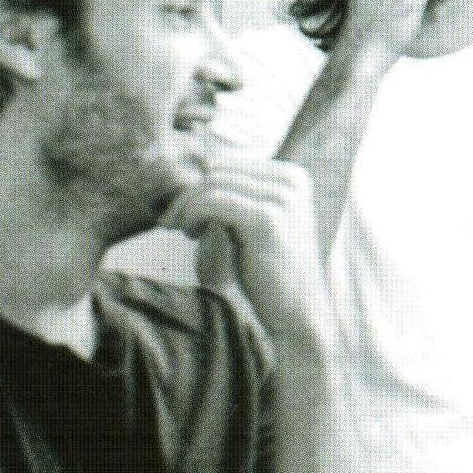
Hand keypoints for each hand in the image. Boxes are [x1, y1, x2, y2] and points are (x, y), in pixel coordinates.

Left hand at [162, 155, 332, 349]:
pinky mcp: (266, 218)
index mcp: (294, 176)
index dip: (200, 186)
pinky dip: (193, 215)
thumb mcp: (260, 222)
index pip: (229, 163)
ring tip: (187, 232)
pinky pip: (212, 201)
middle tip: (175, 224)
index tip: (183, 212)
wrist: (297, 309)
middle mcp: (292, 180)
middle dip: (189, 196)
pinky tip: (193, 236)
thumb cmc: (272, 269)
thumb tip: (199, 165)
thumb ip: (241, 194)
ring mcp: (282, 198)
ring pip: (212, 184)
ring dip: (188, 207)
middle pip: (218, 171)